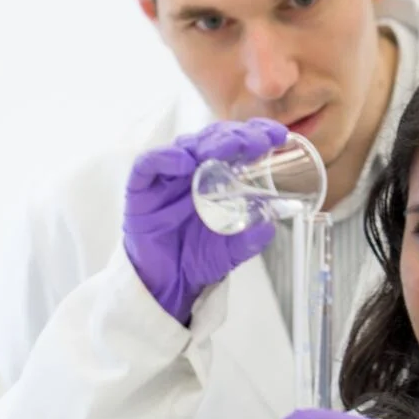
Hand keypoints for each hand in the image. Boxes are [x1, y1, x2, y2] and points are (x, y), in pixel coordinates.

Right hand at [123, 118, 285, 324]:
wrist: (165, 284)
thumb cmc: (195, 259)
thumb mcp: (230, 250)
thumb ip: (249, 239)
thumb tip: (270, 225)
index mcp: (215, 177)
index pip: (235, 144)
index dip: (255, 133)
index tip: (278, 135)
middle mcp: (191, 170)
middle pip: (213, 139)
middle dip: (238, 136)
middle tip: (259, 141)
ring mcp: (165, 177)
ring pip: (185, 146)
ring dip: (209, 143)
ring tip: (230, 146)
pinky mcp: (140, 188)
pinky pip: (148, 165)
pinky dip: (165, 158)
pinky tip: (185, 162)